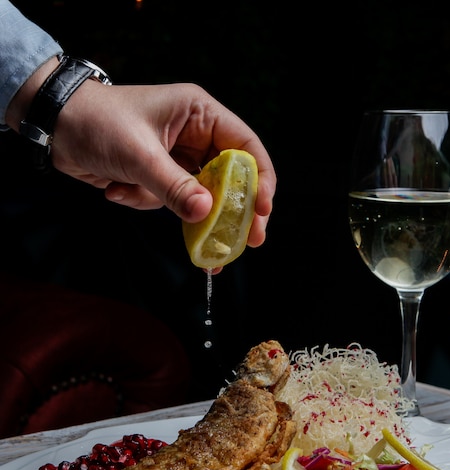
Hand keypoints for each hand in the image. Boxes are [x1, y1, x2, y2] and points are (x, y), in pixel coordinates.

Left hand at [54, 80, 275, 246]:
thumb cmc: (96, 123)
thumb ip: (174, 186)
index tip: (262, 210)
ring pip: (201, 197)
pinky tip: (117, 189)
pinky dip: (147, 203)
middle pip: (233, 179)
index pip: (246, 147)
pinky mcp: (163, 177)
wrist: (53, 127)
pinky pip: (173, 203)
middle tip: (249, 241)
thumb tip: (207, 214)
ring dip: (174, 208)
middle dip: (232, 209)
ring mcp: (181, 159)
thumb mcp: (138, 154)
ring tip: (135, 195)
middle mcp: (197, 136)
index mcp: (200, 115)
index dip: (260, 179)